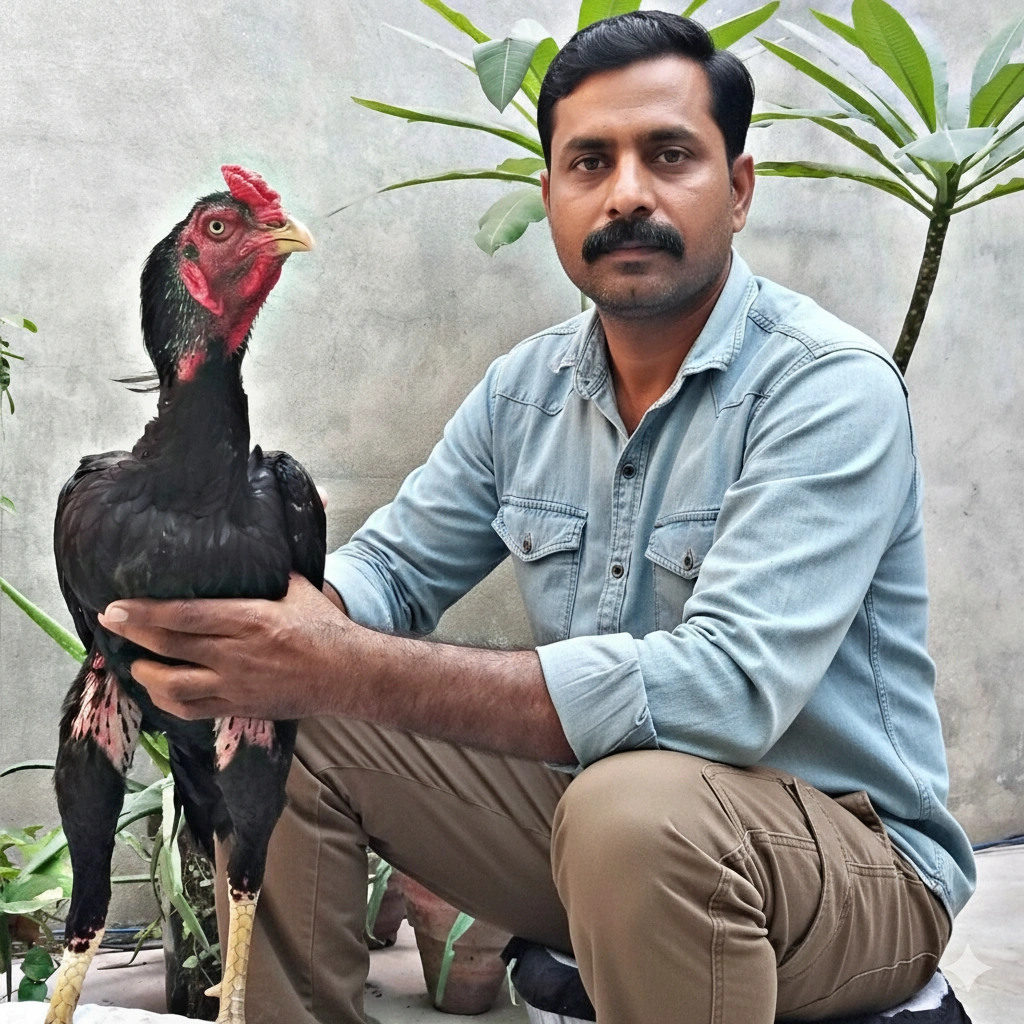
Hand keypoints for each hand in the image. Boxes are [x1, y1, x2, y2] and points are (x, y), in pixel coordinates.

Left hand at [98, 573, 348, 719]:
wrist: (347, 674)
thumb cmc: (325, 628)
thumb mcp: (299, 589)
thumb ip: (269, 572)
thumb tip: (250, 546)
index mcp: (252, 619)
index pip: (187, 615)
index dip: (147, 612)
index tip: (117, 606)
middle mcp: (238, 654)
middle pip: (172, 646)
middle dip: (134, 635)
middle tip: (111, 623)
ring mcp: (236, 685)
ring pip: (174, 686)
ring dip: (146, 673)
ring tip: (135, 660)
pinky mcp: (239, 708)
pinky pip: (192, 710)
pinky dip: (168, 701)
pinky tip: (159, 689)